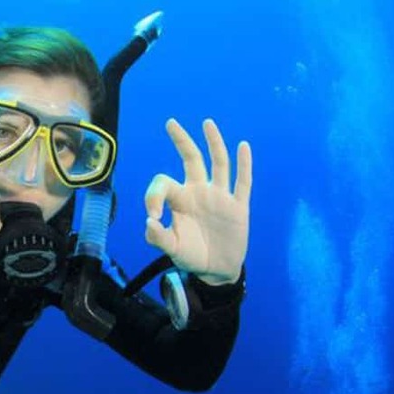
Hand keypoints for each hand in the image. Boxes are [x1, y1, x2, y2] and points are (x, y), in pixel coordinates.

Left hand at [143, 118, 251, 284]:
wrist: (216, 271)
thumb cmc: (190, 256)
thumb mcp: (171, 250)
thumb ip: (157, 238)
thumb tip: (149, 222)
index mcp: (179, 200)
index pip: (163, 183)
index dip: (153, 195)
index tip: (152, 217)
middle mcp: (199, 192)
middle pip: (192, 160)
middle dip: (181, 141)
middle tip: (170, 122)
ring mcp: (220, 197)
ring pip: (218, 164)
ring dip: (214, 143)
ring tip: (207, 123)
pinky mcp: (238, 207)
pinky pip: (243, 183)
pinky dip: (244, 165)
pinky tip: (243, 146)